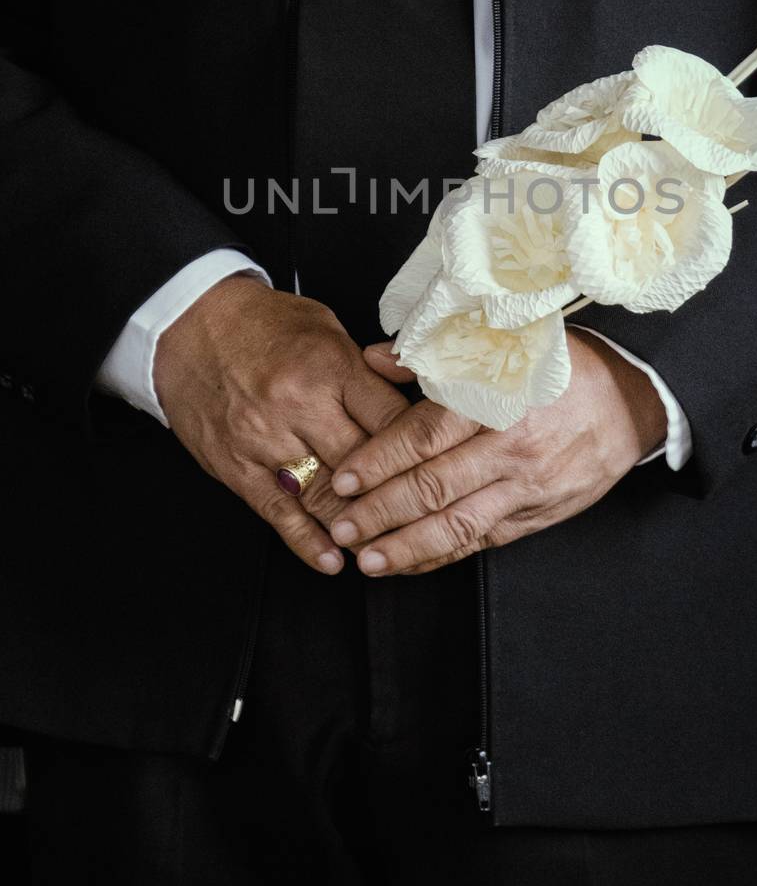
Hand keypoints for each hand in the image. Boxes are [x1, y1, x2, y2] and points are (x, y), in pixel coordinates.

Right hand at [153, 275, 408, 574]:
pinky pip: (279, 513)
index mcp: (328, 366)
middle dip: (397, 491)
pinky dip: (308, 542)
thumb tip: (413, 393)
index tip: (440, 461)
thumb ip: (368, 367)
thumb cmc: (263, 324)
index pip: (391, 417)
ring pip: (326, 496)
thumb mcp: (327, 327)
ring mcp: (265, 441)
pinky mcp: (237, 468)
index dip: (421, 444)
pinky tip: (333, 560)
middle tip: (425, 512)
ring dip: (359, 524)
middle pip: (364, 463)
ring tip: (388, 544)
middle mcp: (298, 405)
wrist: (188, 327)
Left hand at [325, 330, 667, 574]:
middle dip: (380, 511)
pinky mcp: (539, 515)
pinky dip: (444, 555)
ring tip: (367, 559)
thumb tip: (372, 359)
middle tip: (342, 525)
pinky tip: (411, 562)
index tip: (345, 478)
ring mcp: (528, 487)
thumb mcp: (503, 345)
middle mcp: (512, 447)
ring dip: (407, 546)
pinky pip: (484, 541)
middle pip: (434, 486)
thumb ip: (433, 357)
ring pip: (458, 524)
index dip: (380, 460)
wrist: (631, 403)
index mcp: (498, 399)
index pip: (426, 436)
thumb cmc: (562, 368)